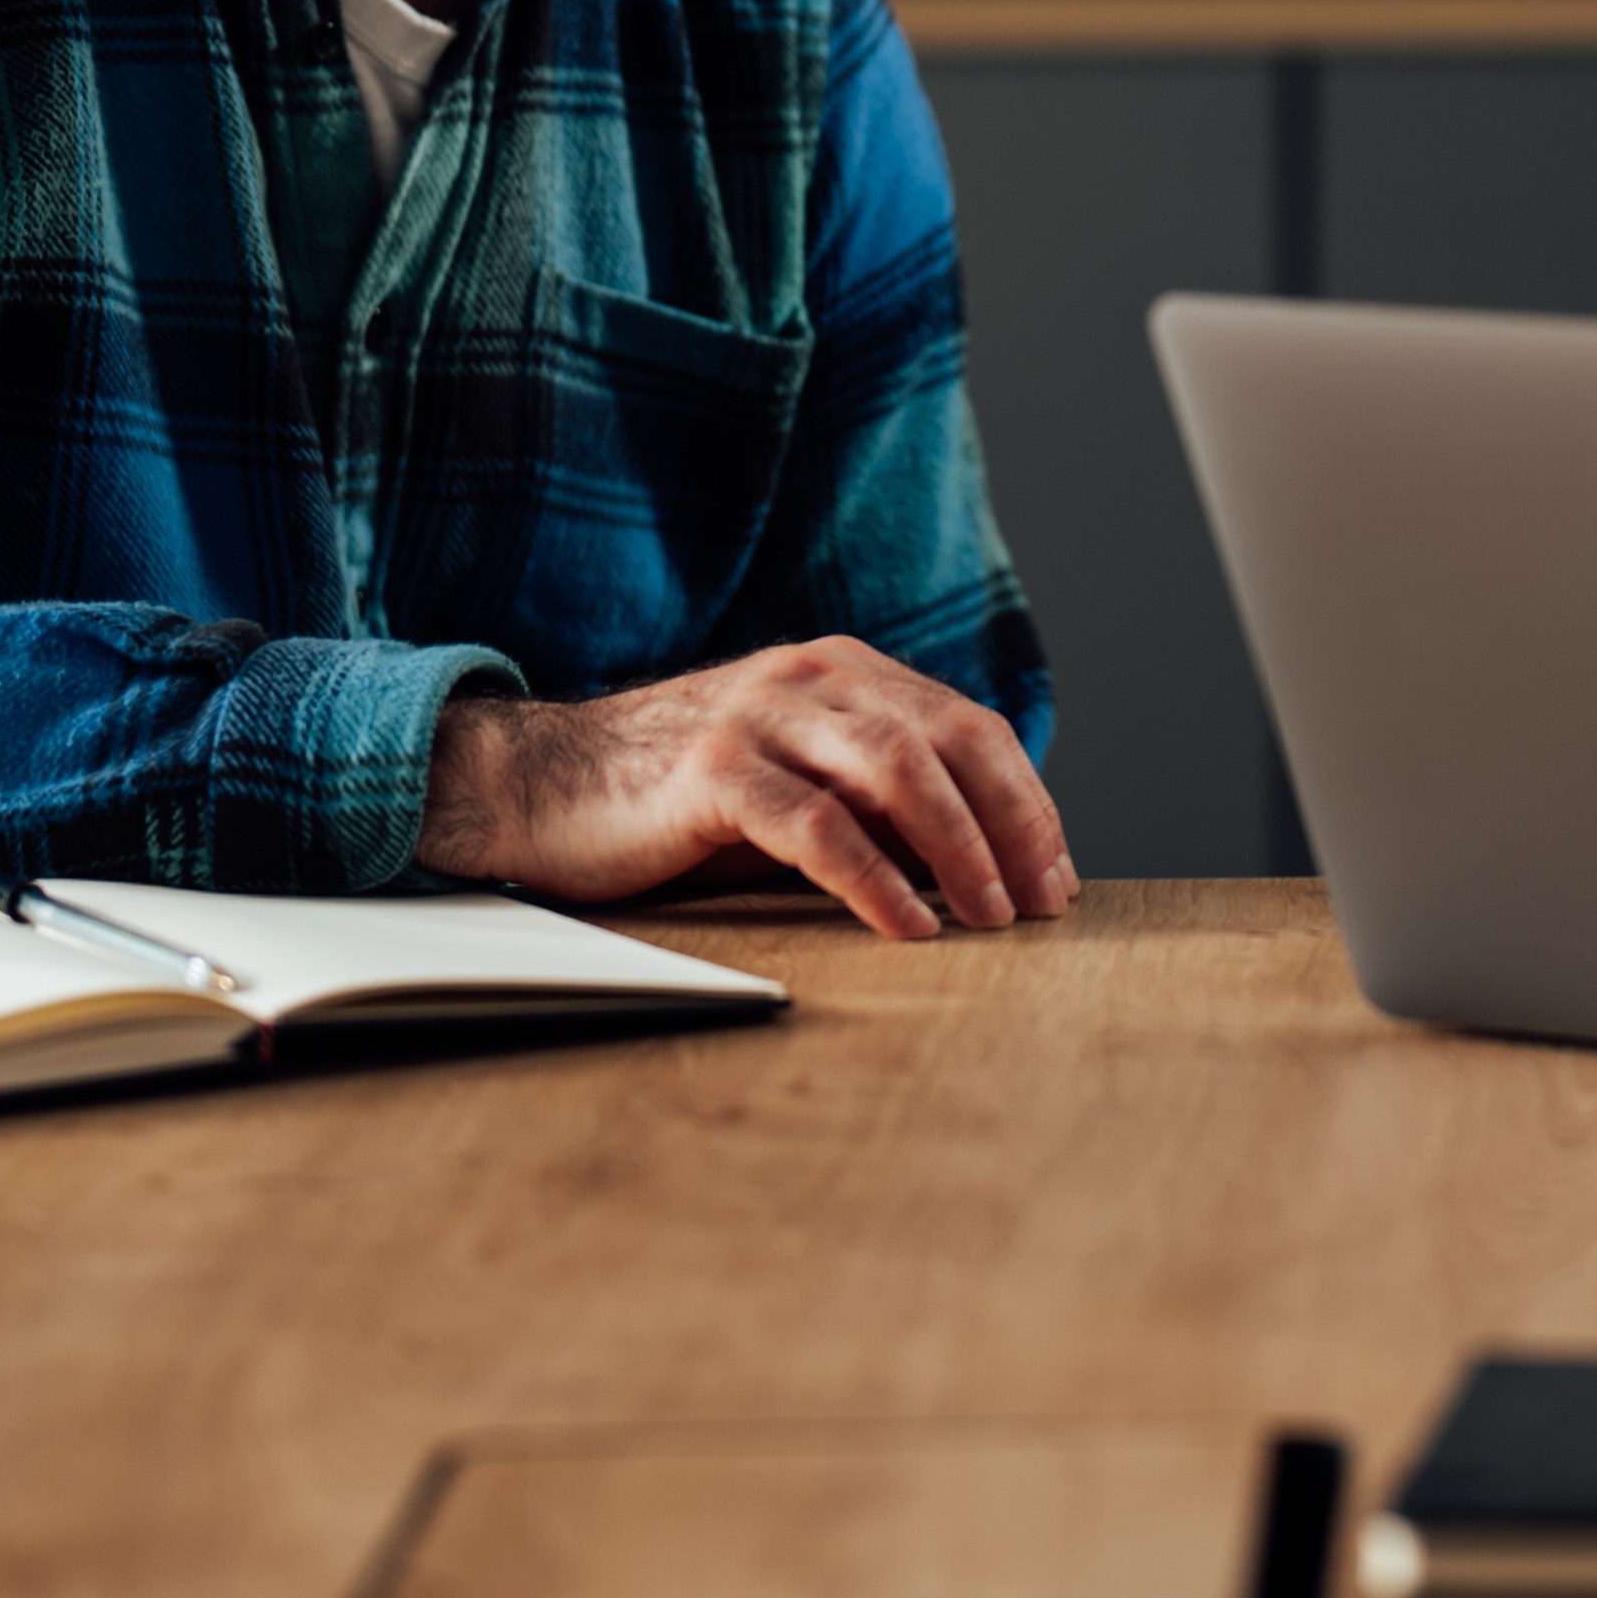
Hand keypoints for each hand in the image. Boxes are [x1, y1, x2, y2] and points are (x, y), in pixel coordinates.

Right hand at [415, 639, 1077, 941]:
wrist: (540, 784)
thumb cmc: (677, 799)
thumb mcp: (793, 784)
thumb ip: (873, 803)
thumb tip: (976, 866)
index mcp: (843, 673)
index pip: (970, 727)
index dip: (1025, 802)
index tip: (1056, 875)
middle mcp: (811, 678)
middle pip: (951, 742)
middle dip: (1012, 826)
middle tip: (1043, 904)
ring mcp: (760, 716)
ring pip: (896, 772)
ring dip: (960, 850)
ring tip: (991, 917)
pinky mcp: (711, 770)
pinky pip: (816, 824)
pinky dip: (874, 879)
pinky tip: (908, 925)